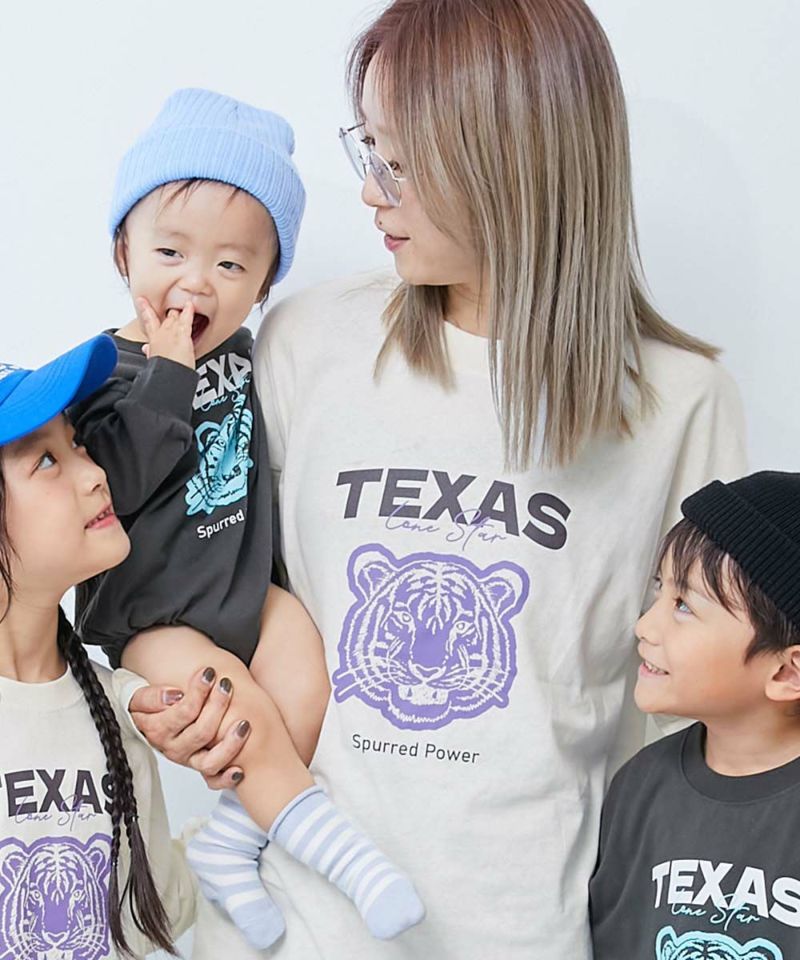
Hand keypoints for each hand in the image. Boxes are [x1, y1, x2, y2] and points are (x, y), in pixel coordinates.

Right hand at [129, 667, 250, 789]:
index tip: (209, 673)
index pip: (184, 712)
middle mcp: (173, 748)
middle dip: (218, 707)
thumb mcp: (139, 698)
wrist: (145, 721)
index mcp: (158, 731)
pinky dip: (226, 778)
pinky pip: (214, 781)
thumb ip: (152, 697)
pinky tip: (239, 770)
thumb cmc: (147, 706)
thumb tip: (174, 695)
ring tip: (244, 724)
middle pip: (201, 733)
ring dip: (230, 744)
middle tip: (226, 685)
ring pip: (210, 761)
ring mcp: (188, 760)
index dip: (198, 692)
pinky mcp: (200, 768)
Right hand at [137, 296, 195, 369]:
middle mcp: (162, 333)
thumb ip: (150, 352)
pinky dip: (188, 311)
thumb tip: (147, 349)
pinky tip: (190, 305)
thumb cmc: (162, 371)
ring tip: (185, 304)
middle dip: (170, 311)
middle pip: (165, 317)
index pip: (148, 320)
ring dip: (179, 311)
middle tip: (173, 308)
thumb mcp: (153, 361)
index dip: (145, 309)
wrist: (169, 375)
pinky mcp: (183, 335)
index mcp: (153, 339)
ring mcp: (173, 332)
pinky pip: (186, 319)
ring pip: (175, 315)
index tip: (142, 300)